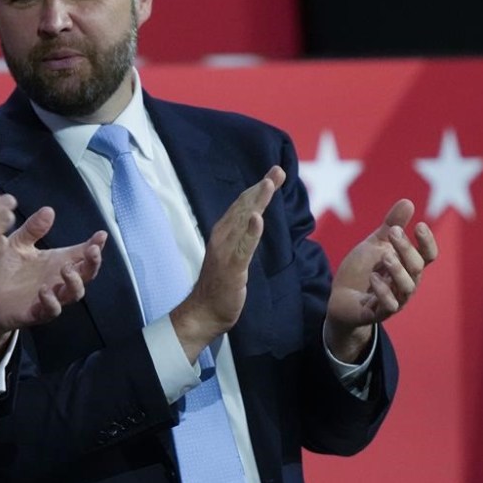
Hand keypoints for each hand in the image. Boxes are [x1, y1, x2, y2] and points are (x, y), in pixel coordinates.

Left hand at [0, 206, 106, 366]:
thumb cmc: (4, 270)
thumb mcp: (18, 243)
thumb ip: (33, 229)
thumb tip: (49, 210)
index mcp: (56, 262)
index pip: (82, 254)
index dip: (95, 245)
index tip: (101, 235)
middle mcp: (57, 281)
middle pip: (86, 275)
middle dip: (93, 263)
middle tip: (92, 250)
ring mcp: (49, 298)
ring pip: (74, 294)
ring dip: (74, 282)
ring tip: (66, 269)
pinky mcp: (35, 313)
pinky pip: (50, 310)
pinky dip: (51, 301)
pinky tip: (44, 290)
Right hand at [171, 166, 285, 362]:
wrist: (203, 312)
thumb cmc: (220, 286)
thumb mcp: (233, 257)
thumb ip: (242, 239)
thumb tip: (253, 223)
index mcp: (223, 234)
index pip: (243, 206)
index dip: (258, 189)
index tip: (274, 174)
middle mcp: (222, 237)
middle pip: (244, 208)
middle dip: (262, 188)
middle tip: (278, 170)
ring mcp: (225, 251)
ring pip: (243, 222)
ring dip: (256, 202)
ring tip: (268, 184)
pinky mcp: (231, 268)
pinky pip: (243, 247)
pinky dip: (250, 232)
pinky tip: (258, 219)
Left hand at [325, 199, 436, 361]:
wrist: (341, 298)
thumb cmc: (362, 270)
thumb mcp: (375, 245)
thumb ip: (390, 226)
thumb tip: (408, 201)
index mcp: (408, 266)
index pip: (428, 256)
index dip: (427, 242)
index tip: (419, 225)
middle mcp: (406, 283)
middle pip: (417, 267)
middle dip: (407, 248)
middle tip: (393, 232)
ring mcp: (394, 299)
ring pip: (407, 288)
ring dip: (398, 270)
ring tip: (385, 256)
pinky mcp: (378, 312)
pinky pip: (389, 306)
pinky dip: (383, 292)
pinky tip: (373, 278)